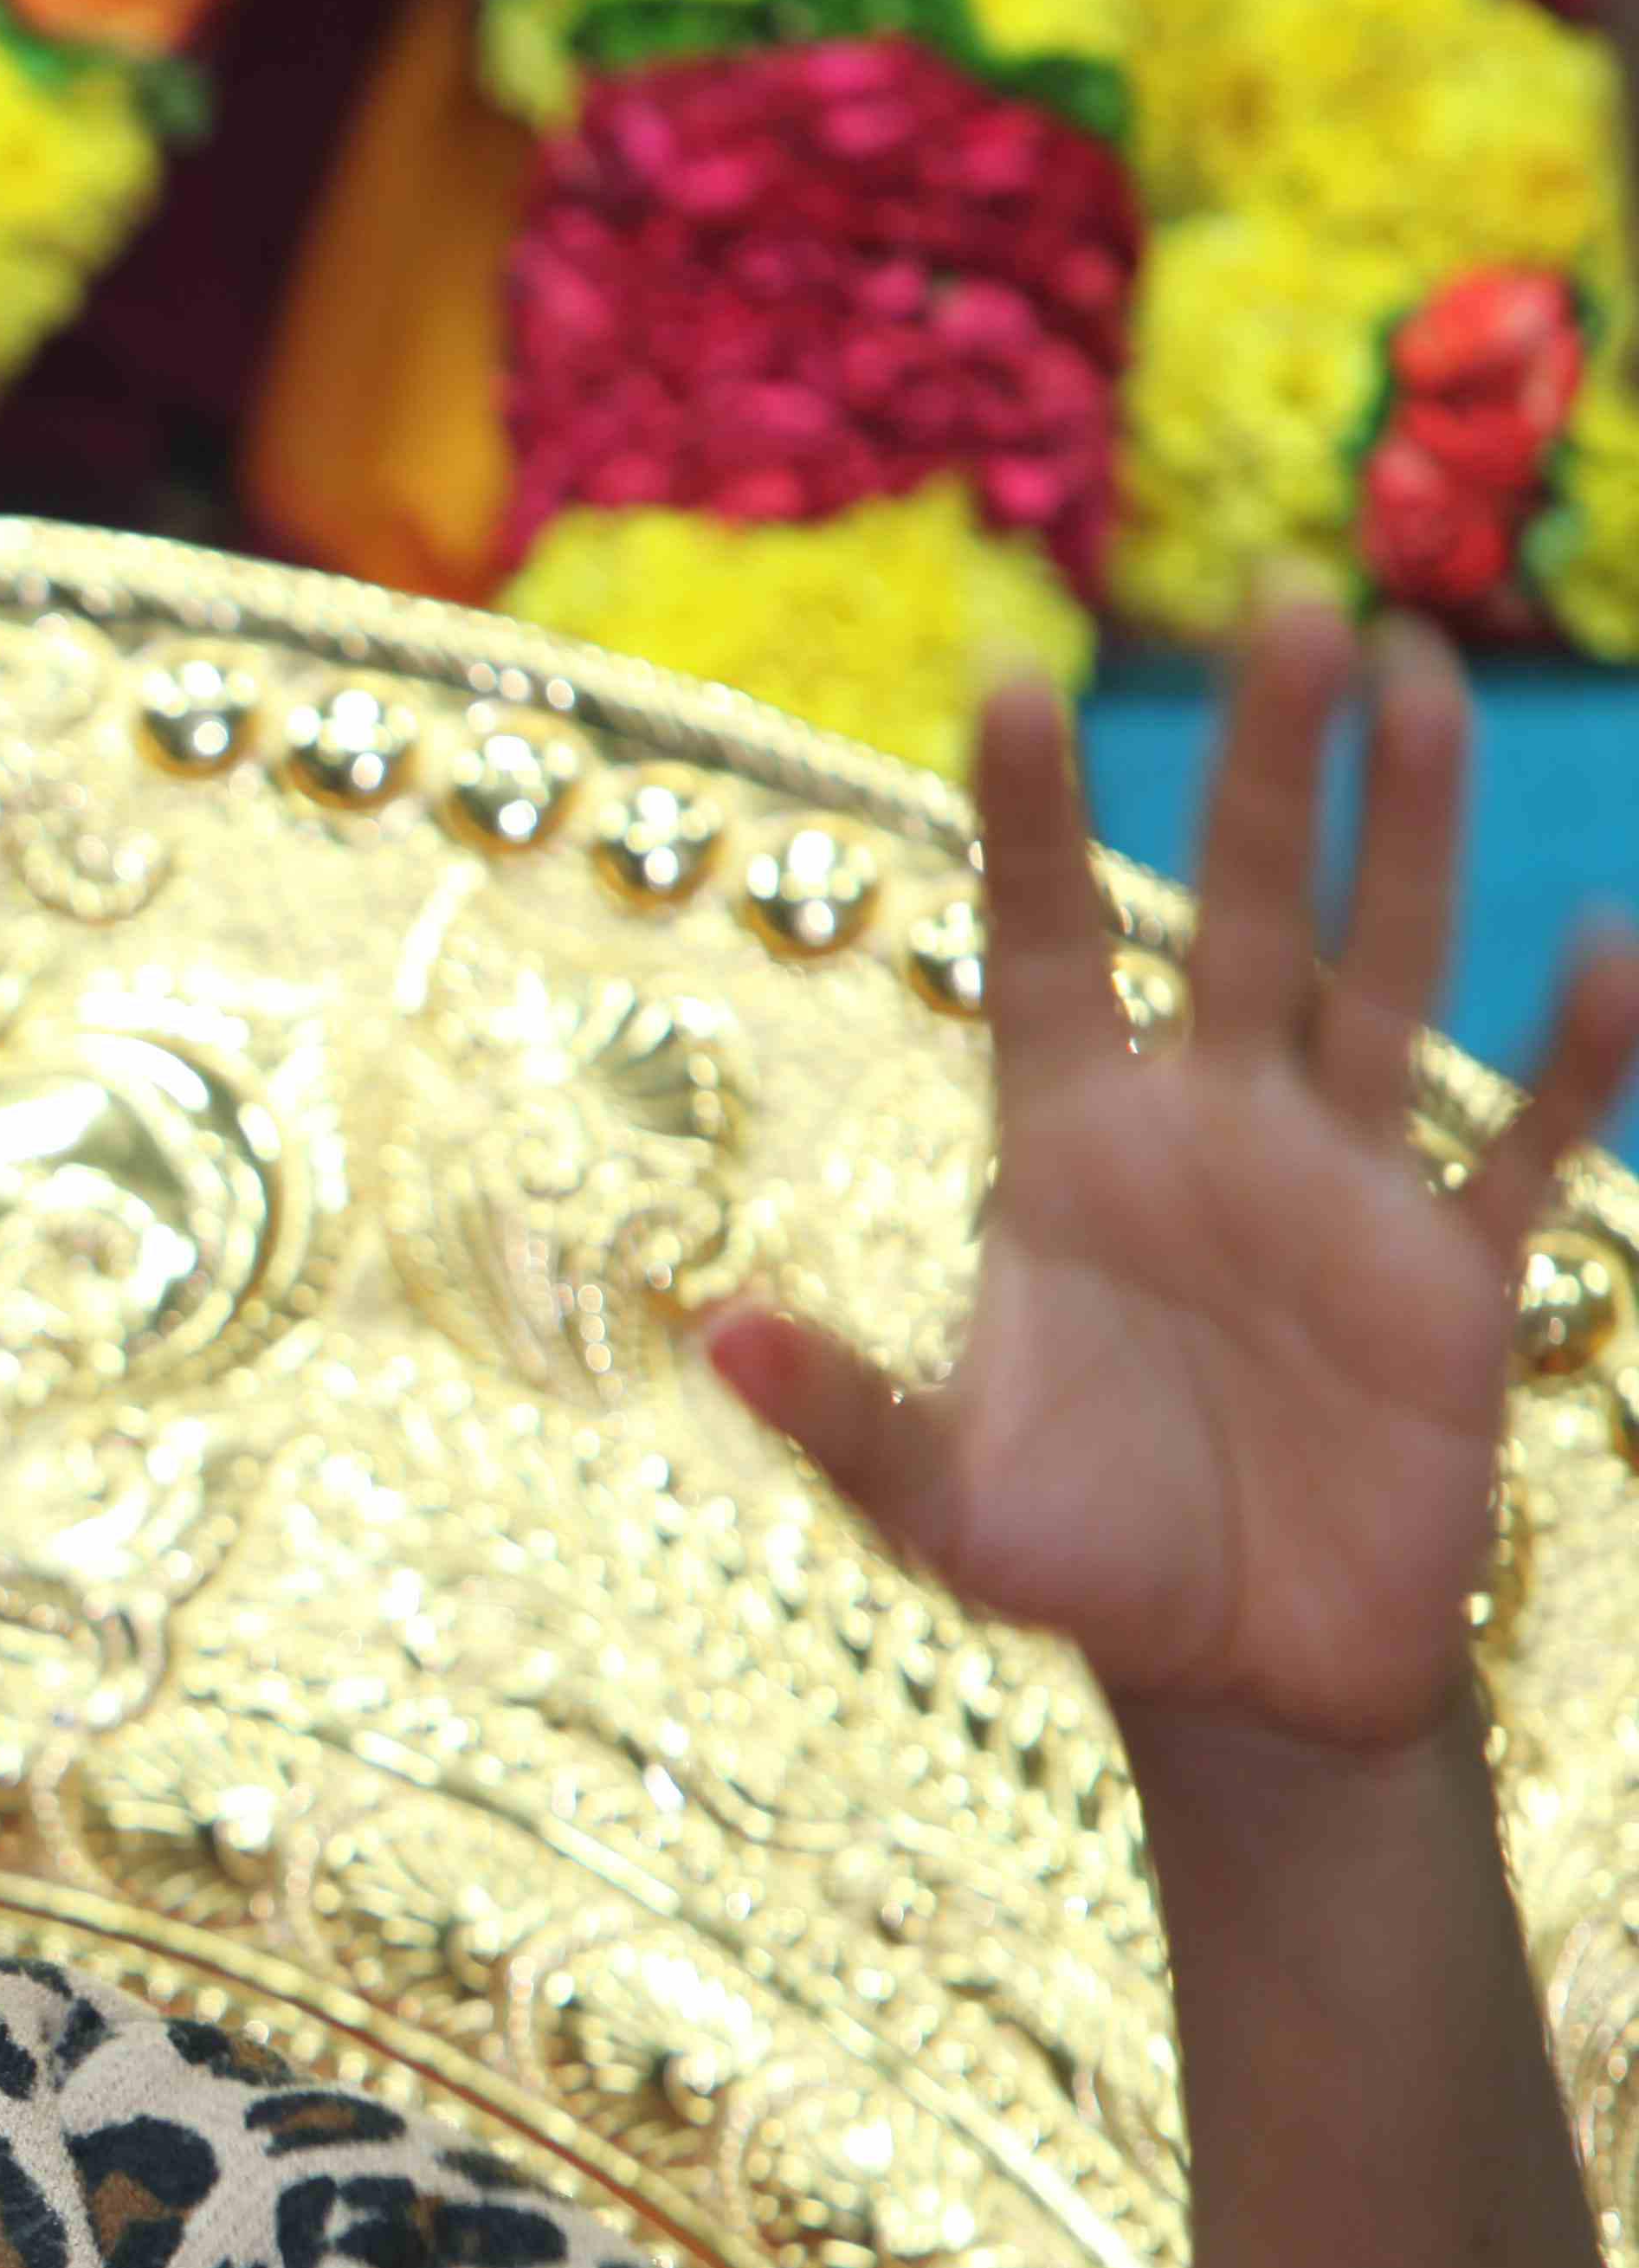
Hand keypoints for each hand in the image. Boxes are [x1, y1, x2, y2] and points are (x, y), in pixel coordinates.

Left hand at [700, 595, 1638, 1753]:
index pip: (1034, 945)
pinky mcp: (1456, 1275)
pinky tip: (1600, 944)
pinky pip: (1521, 1142)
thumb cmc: (1079, 1570)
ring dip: (1402, 831)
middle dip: (1258, 759)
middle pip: (1233, 907)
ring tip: (1411, 674)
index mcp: (1067, 1158)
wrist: (1239, 1677)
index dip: (1021, 818)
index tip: (1007, 672)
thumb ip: (842, 1418)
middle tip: (1286, 591)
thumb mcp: (937, 1508)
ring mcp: (1340, 1189)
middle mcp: (1207, 1136)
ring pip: (1379, 970)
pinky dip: (1567, 1057)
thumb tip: (716, 1338)